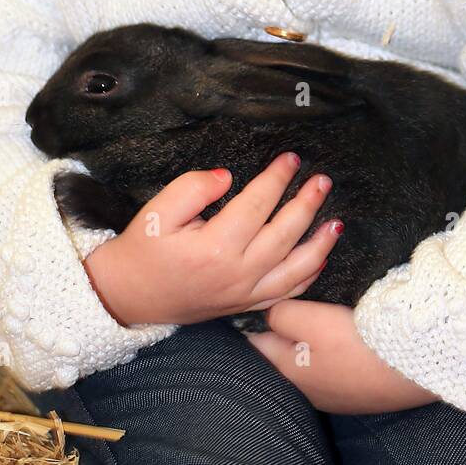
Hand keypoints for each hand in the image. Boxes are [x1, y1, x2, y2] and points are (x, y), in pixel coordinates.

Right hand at [84, 152, 340, 326]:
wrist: (128, 297)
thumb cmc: (142, 250)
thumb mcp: (156, 211)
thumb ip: (193, 188)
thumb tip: (228, 177)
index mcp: (214, 247)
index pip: (256, 205)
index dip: (277, 179)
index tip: (291, 158)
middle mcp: (236, 274)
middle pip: (284, 234)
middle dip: (307, 204)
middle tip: (322, 180)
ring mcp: (243, 294)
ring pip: (294, 269)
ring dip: (319, 244)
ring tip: (336, 220)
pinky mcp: (244, 306)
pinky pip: (285, 293)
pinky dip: (307, 277)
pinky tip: (319, 258)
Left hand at [244, 300, 440, 413]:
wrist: (414, 368)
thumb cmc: (358, 344)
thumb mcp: (312, 321)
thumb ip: (281, 314)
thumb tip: (268, 314)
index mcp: (287, 371)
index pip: (255, 342)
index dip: (252, 316)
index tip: (257, 296)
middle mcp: (305, 389)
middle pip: (280, 352)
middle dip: (280, 329)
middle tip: (291, 299)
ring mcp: (332, 394)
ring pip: (306, 360)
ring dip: (307, 339)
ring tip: (317, 313)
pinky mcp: (356, 392)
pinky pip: (332, 366)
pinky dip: (331, 350)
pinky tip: (342, 335)